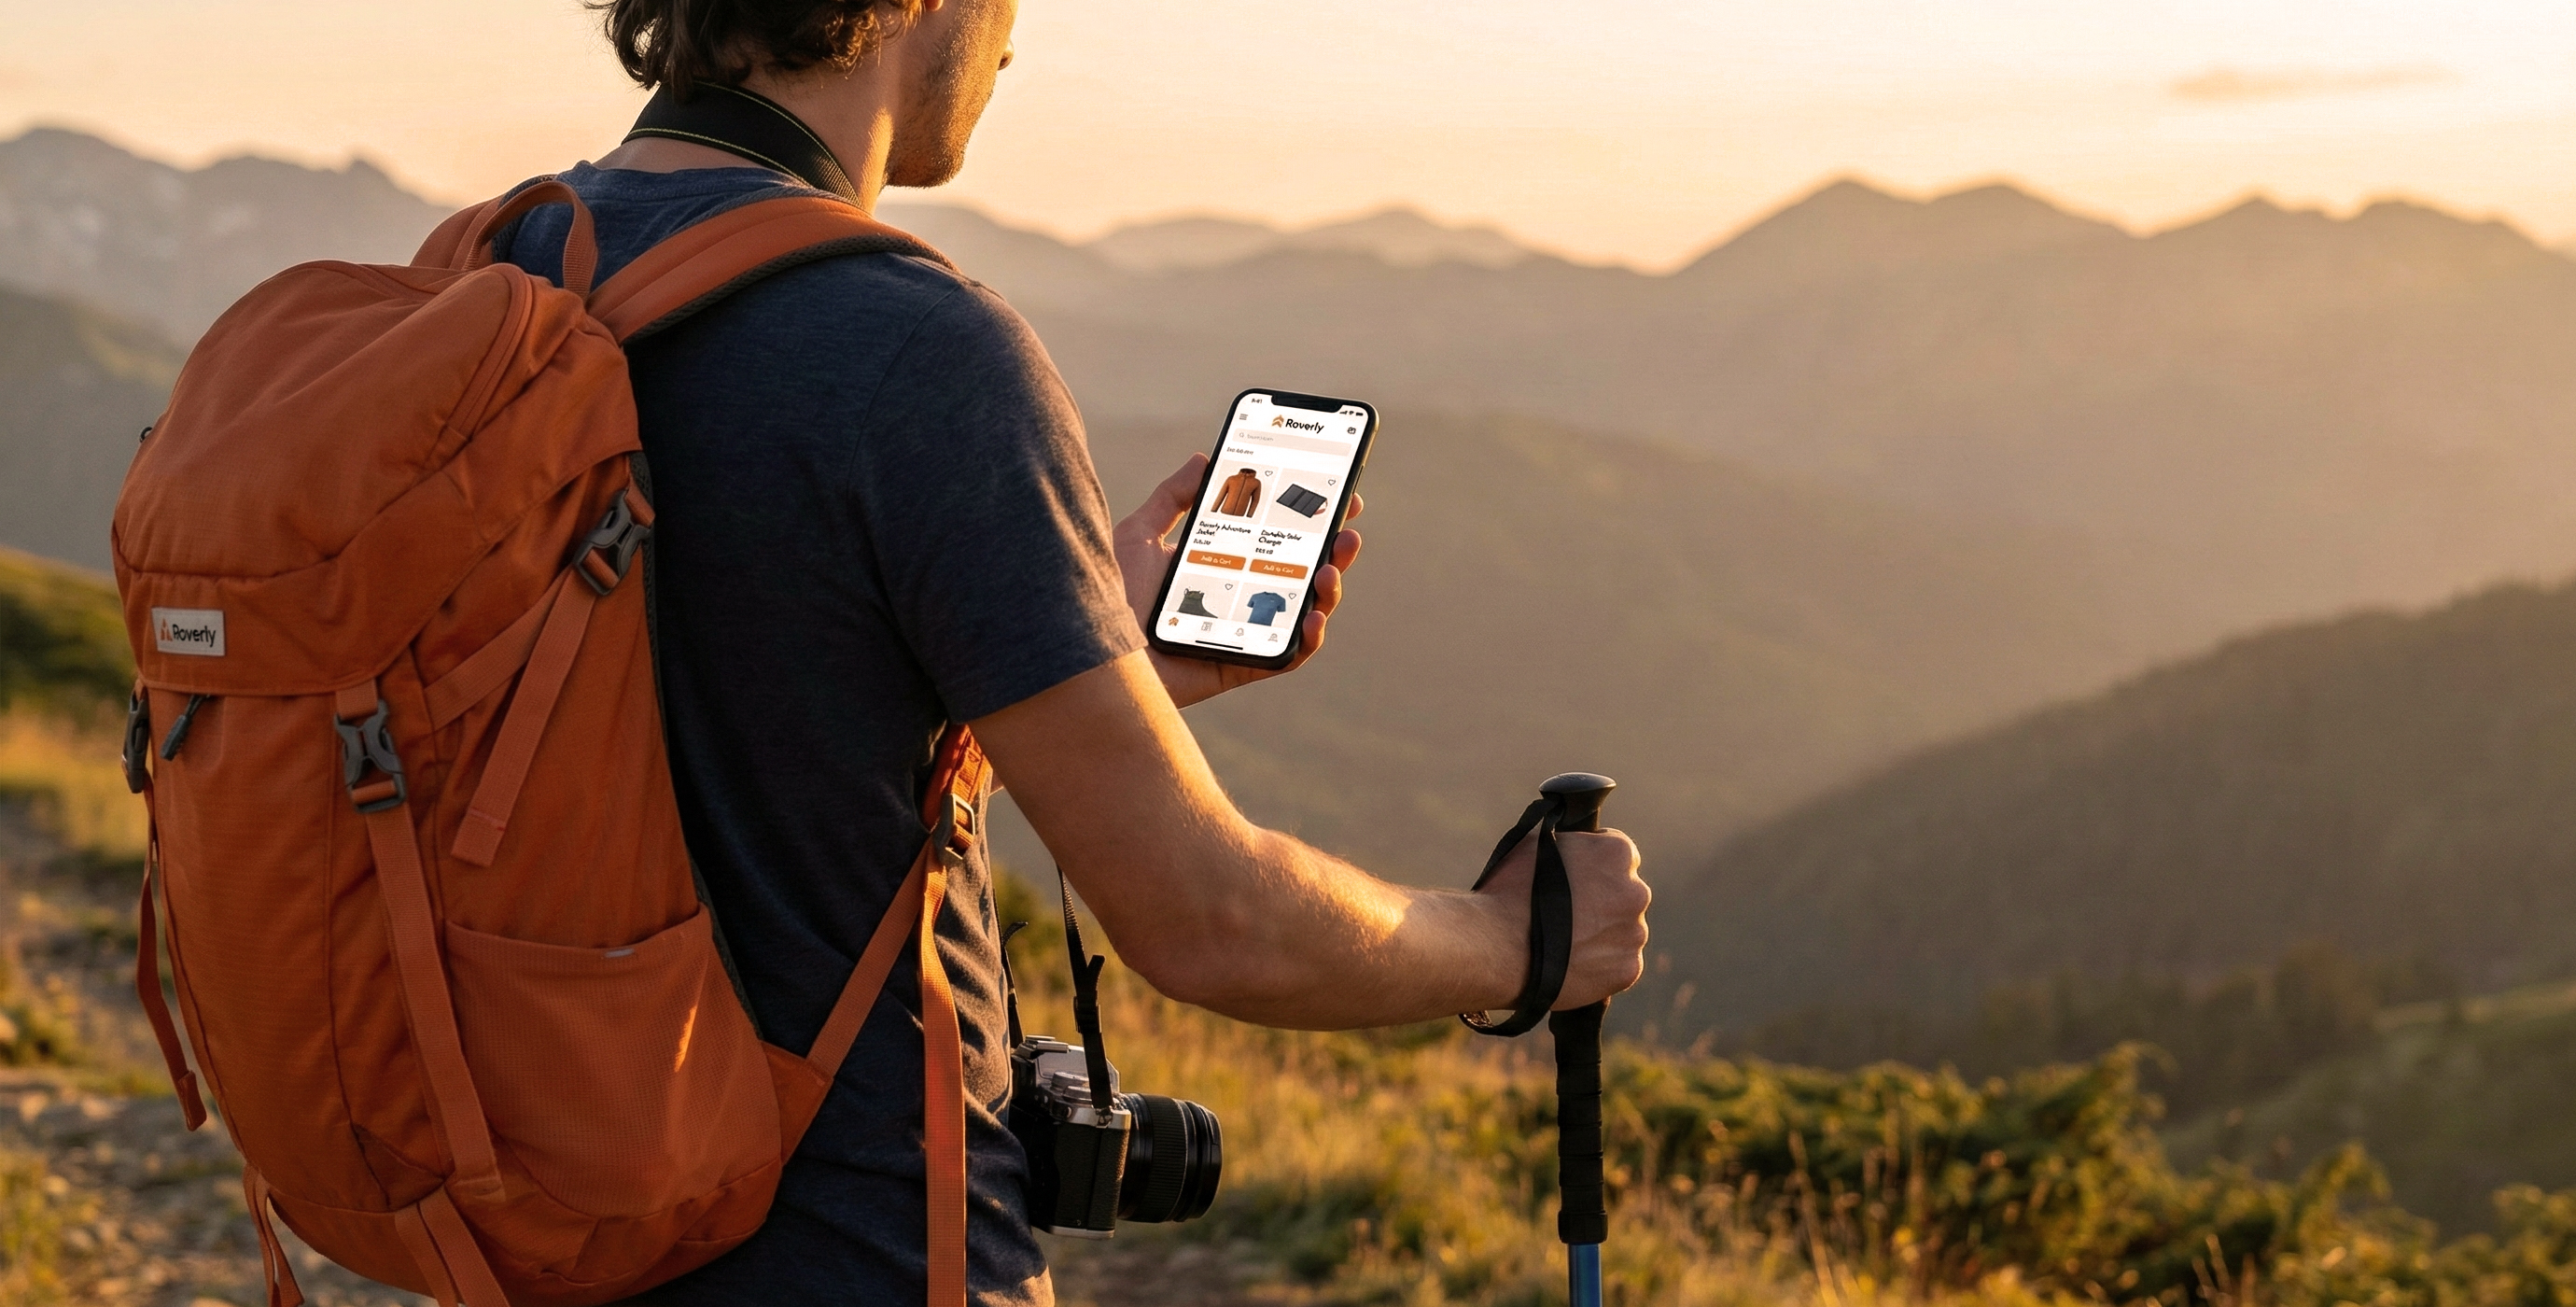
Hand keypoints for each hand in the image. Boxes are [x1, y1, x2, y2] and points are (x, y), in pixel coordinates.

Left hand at [1114, 453, 1363, 709]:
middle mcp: (1239, 598)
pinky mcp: (1241, 665)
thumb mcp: (1139, 535)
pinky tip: (1313, 616)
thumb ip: (1172, 498)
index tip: (1334, 492)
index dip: (1308, 517)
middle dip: (1333, 549)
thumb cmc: (1106, 596)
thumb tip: (1205, 458)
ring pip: (1303, 611)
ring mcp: (1245, 632)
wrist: (1089, 653)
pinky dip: (1308, 638)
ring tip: (1332, 568)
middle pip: (1300, 573)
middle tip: (1347, 527)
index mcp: (1220, 565)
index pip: (1275, 538)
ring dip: (1329, 589)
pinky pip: (1286, 655)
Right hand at [1472, 828, 1648, 1011]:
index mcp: (1617, 853)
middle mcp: (1636, 891)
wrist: (1495, 945)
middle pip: (1625, 896)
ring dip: (1602, 936)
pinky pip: (1619, 966)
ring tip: (1564, 946)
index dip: (1593, 869)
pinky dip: (1600, 967)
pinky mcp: (1628, 969)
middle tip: (1567, 917)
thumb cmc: (1508, 891)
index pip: (1618, 857)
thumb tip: (1576, 852)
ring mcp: (1635, 933)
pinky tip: (1571, 966)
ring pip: (1622, 933)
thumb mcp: (1537, 846)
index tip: (1575, 883)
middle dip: (1602, 904)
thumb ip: (1570, 846)